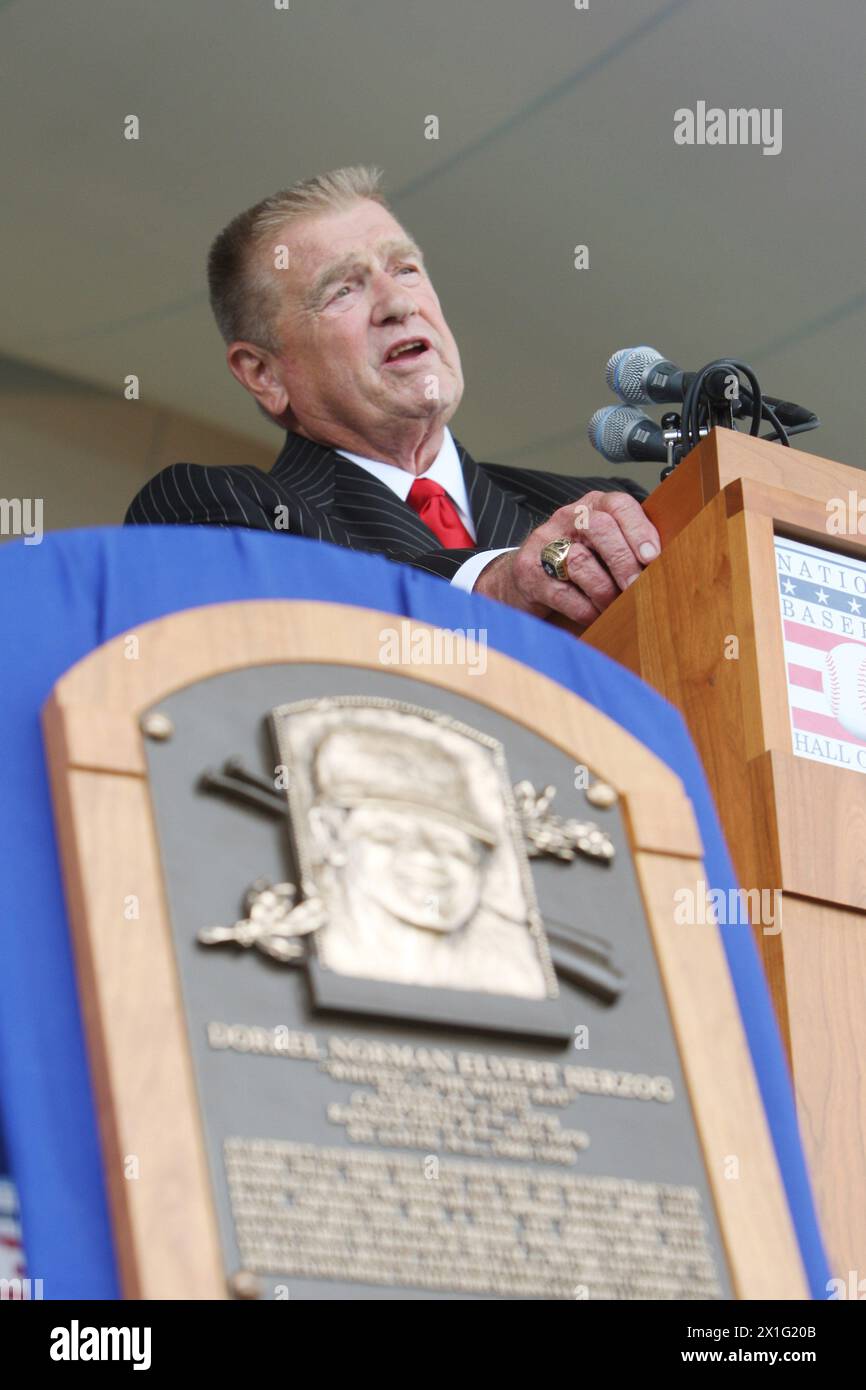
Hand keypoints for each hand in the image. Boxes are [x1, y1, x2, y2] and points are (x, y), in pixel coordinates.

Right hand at [474, 491, 659, 630]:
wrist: (519, 581)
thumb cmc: (573, 565)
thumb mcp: (601, 548)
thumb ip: (630, 548)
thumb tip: (671, 566)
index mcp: (590, 507)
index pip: (618, 505)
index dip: (639, 529)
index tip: (654, 557)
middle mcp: (565, 519)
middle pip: (600, 528)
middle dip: (624, 562)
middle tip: (638, 588)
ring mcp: (543, 544)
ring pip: (581, 562)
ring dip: (605, 591)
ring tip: (615, 606)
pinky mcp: (528, 573)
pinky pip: (563, 593)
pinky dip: (585, 609)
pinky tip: (595, 616)